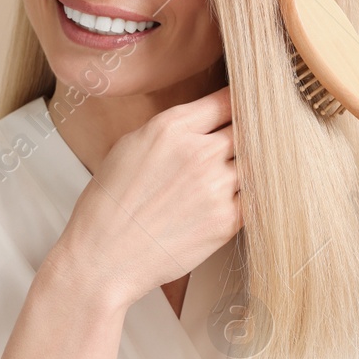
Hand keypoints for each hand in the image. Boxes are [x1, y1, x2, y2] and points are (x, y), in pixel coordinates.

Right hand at [56, 86, 240, 311]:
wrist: (104, 257)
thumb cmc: (109, 205)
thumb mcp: (129, 146)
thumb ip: (171, 130)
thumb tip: (202, 122)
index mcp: (171, 128)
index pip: (225, 101)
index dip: (238, 102)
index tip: (245, 106)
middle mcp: (199, 153)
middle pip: (248, 128)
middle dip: (248, 132)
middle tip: (248, 139)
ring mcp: (217, 187)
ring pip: (255, 163)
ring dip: (249, 165)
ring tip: (236, 171)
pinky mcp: (227, 220)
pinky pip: (254, 197)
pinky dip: (250, 194)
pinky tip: (235, 196)